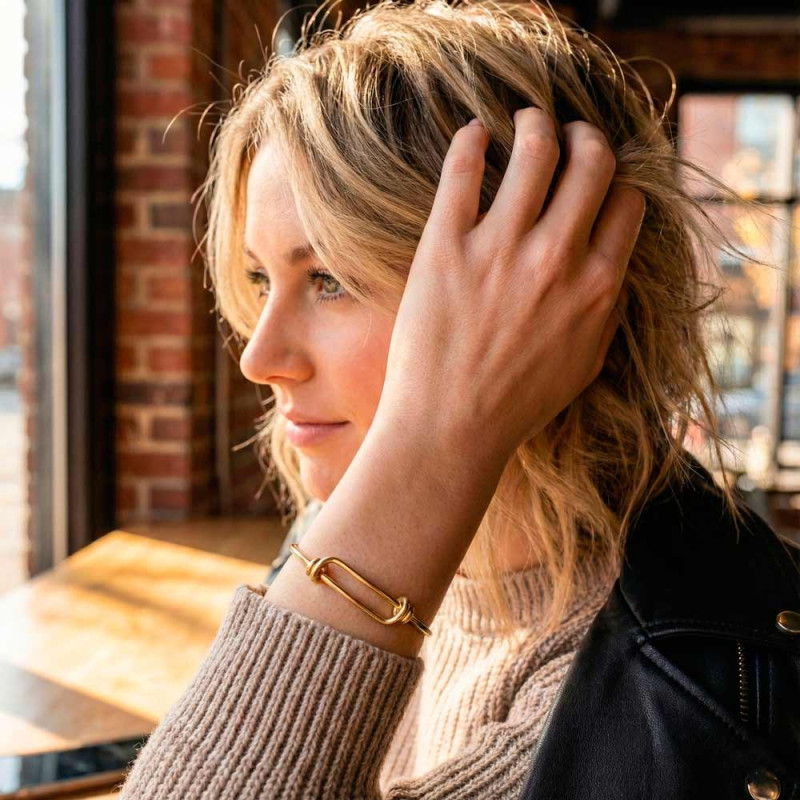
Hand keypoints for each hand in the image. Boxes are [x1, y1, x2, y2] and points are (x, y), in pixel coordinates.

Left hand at [375, 107, 645, 467]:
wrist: (451, 429)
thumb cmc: (518, 404)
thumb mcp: (585, 363)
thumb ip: (607, 309)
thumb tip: (613, 262)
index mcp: (599, 286)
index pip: (627, 201)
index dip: (616, 182)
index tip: (598, 180)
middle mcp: (557, 259)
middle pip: (592, 161)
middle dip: (586, 136)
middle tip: (568, 134)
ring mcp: (500, 250)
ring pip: (536, 148)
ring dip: (535, 121)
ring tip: (525, 119)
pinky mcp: (445, 248)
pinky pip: (463, 170)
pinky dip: (471, 139)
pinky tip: (474, 133)